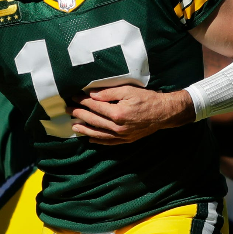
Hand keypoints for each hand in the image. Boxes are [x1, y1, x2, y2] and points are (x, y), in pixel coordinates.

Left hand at [69, 85, 194, 144]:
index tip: (74, 97)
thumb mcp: (128, 90)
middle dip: (79, 114)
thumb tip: (91, 95)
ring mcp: (122, 135)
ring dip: (85, 130)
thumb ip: (108, 93)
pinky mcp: (126, 140)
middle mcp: (118, 127)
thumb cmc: (147, 99)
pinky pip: (109, 142)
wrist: (164, 113)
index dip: (83, 101)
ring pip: (99, 134)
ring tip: (74, 126)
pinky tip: (90, 138)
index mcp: (118, 113)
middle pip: (94, 120)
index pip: (95, 106)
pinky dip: (98, 141)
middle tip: (68, 110)